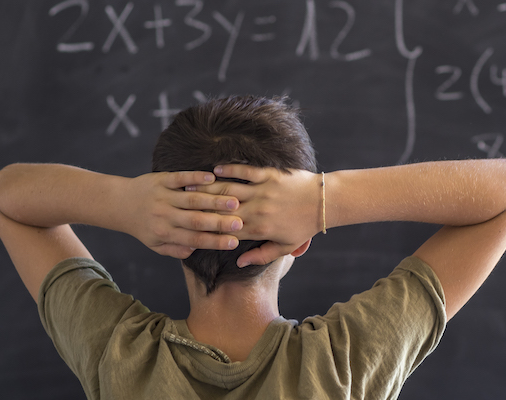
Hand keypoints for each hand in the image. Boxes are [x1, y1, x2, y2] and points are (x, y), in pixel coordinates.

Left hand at [124, 171, 243, 258]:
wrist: (119, 203)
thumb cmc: (142, 226)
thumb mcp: (155, 244)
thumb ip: (176, 250)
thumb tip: (195, 251)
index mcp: (165, 233)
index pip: (194, 240)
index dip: (215, 241)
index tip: (234, 242)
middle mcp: (164, 216)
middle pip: (196, 220)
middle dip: (219, 222)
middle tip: (240, 223)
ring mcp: (163, 196)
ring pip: (192, 199)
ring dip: (214, 200)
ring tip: (234, 202)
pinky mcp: (161, 180)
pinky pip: (180, 178)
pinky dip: (195, 178)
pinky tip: (212, 177)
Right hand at [187, 165, 320, 265]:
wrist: (324, 203)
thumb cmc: (304, 227)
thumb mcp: (285, 247)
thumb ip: (261, 256)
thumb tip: (239, 262)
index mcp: (260, 229)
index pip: (226, 229)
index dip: (207, 228)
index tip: (189, 226)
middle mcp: (258, 210)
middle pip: (222, 208)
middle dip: (200, 206)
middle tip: (180, 203)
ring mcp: (263, 191)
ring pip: (229, 189)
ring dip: (208, 187)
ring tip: (190, 186)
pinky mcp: (270, 175)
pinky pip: (245, 171)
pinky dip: (229, 169)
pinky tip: (215, 170)